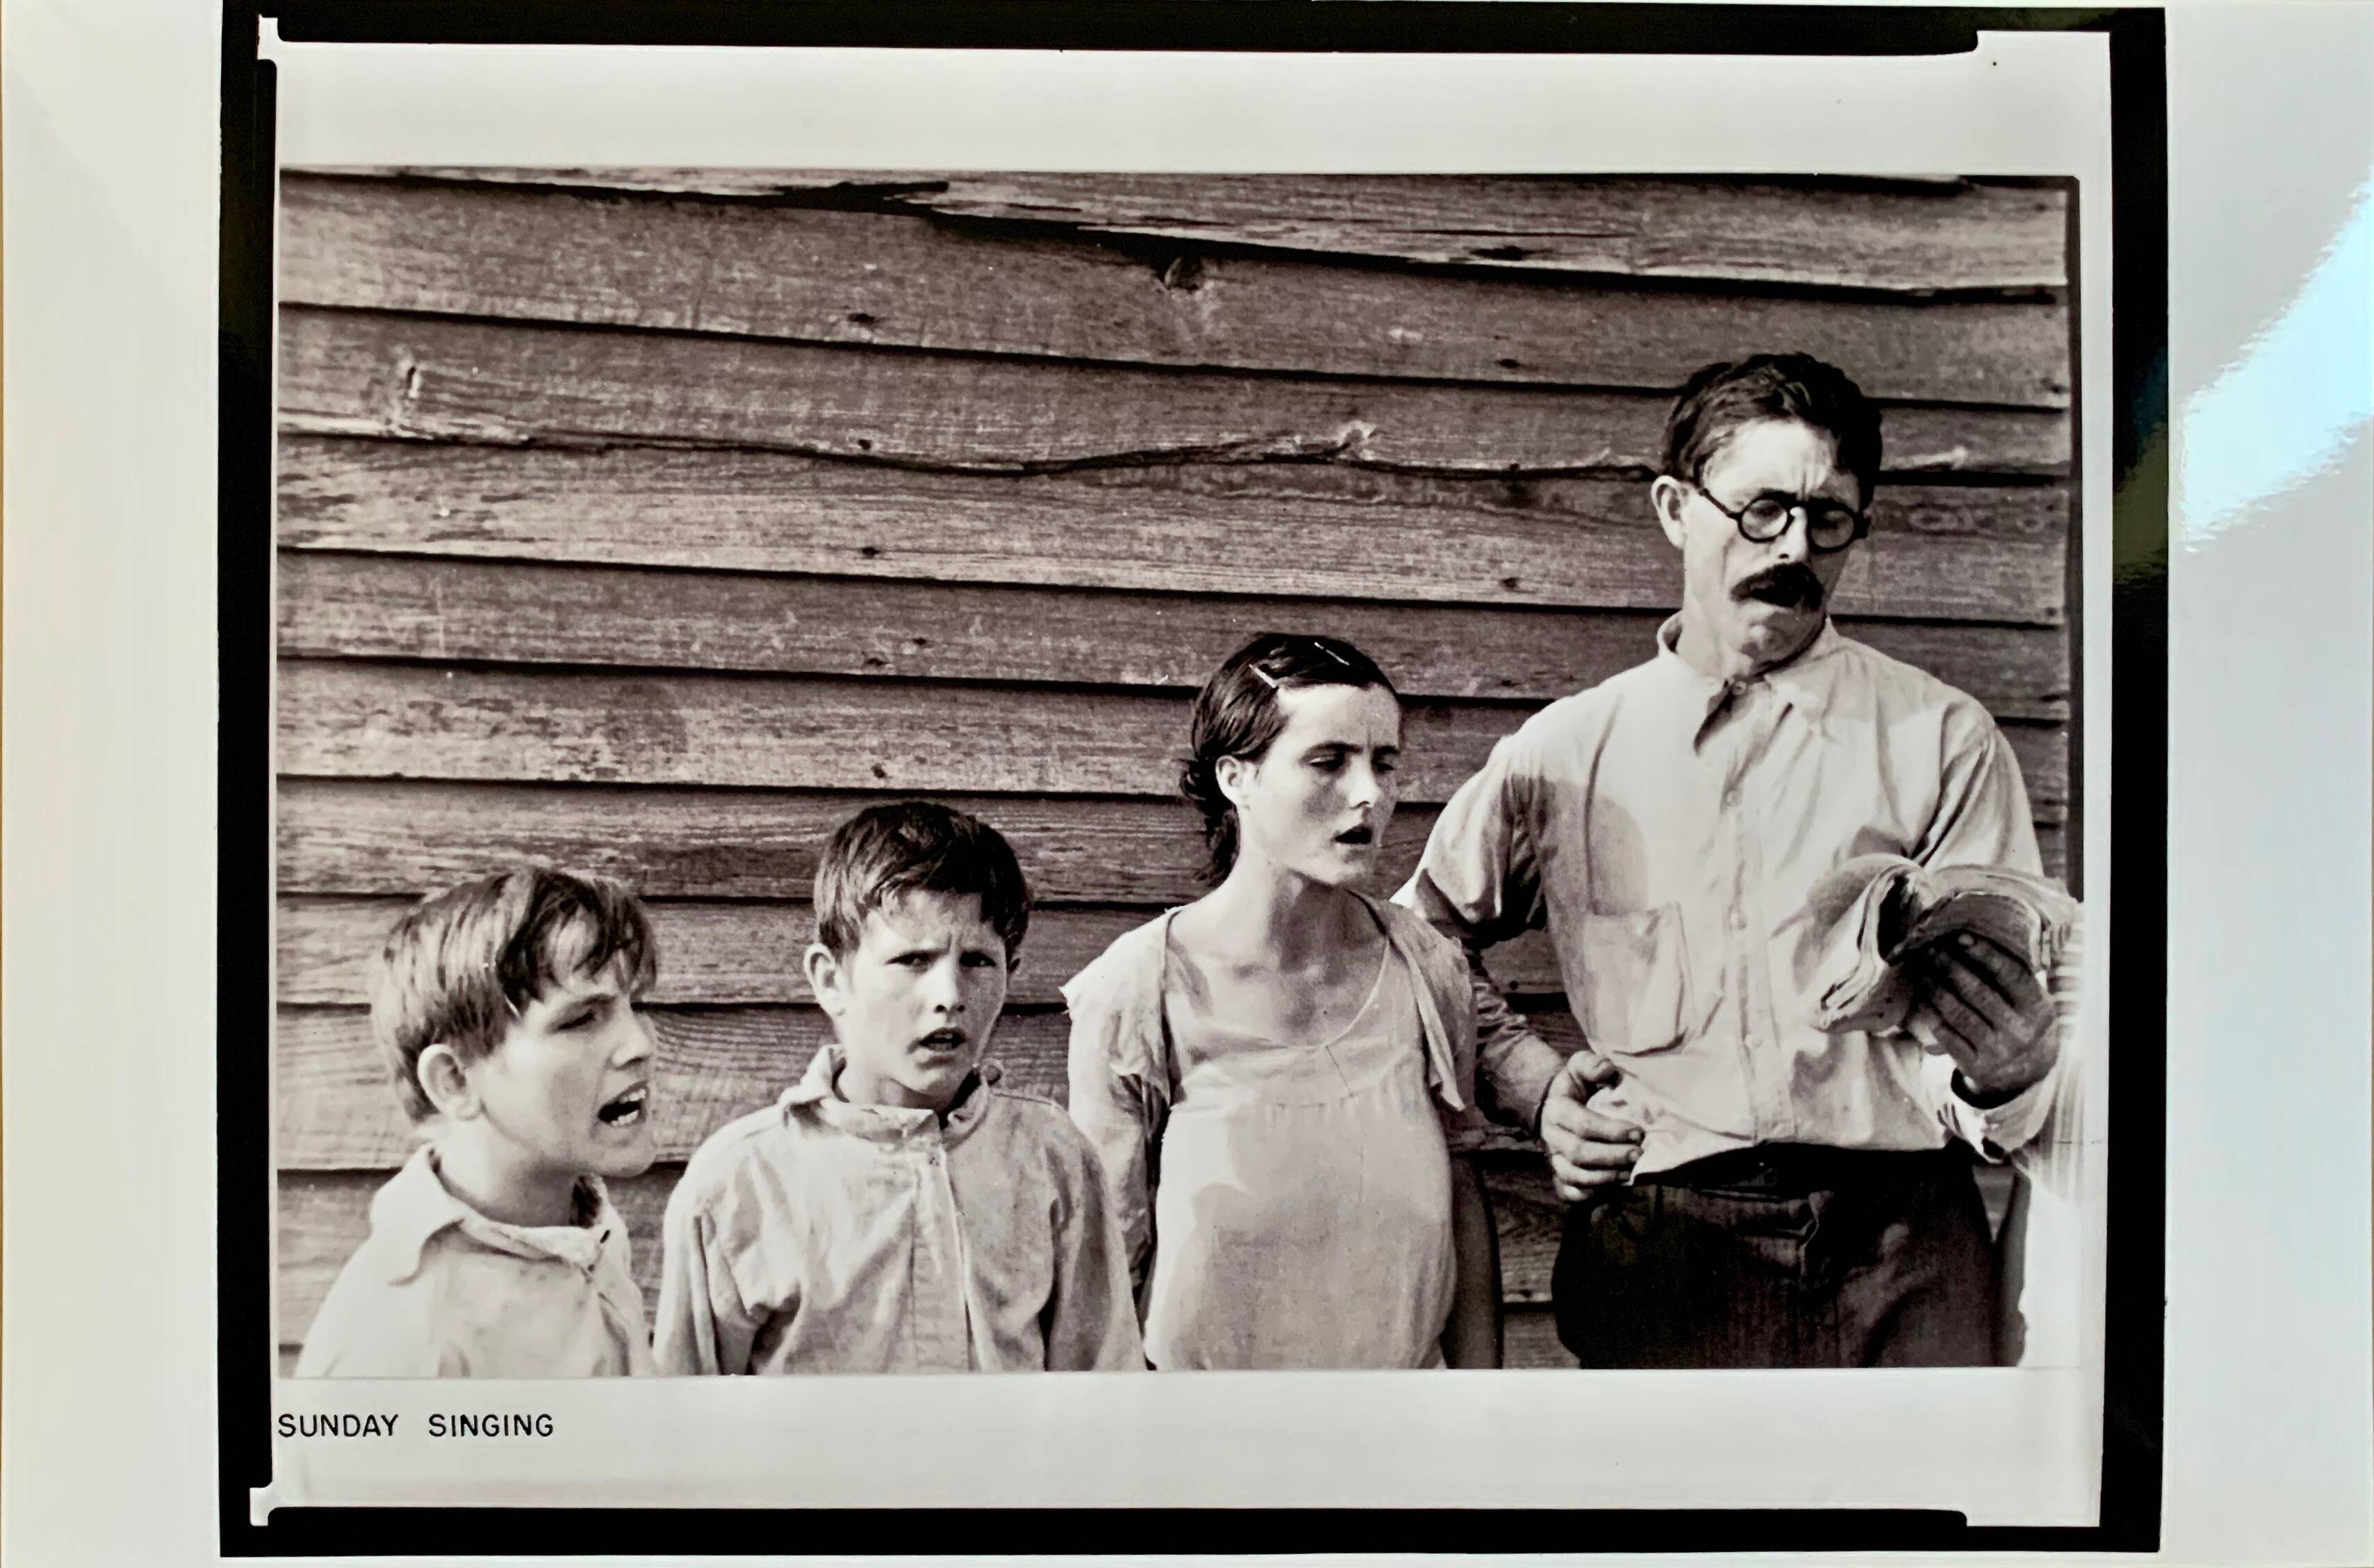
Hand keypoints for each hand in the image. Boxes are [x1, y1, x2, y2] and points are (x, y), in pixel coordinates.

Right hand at [1537, 1049, 1643, 1200]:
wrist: (1553, 1104)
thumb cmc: (1575, 1086)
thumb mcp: (1580, 1067)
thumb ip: (1592, 1065)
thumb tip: (1607, 1071)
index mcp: (1557, 1110)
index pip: (1583, 1124)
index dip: (1612, 1131)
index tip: (1638, 1132)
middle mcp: (1551, 1137)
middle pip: (1580, 1153)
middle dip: (1612, 1157)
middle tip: (1638, 1154)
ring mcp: (1553, 1159)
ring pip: (1574, 1175)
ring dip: (1605, 1177)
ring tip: (1630, 1173)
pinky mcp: (1558, 1175)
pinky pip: (1568, 1192)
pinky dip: (1587, 1195)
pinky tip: (1609, 1189)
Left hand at [1905, 932, 2057, 1102]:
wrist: (2030, 1074)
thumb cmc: (2025, 1023)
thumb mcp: (2033, 1001)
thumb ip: (2015, 976)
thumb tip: (1976, 942)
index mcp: (2038, 1009)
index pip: (2010, 975)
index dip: (1985, 954)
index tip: (1961, 937)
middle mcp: (2020, 1032)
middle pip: (1978, 992)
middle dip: (1950, 967)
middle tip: (1932, 950)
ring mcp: (1998, 1052)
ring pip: (1958, 1014)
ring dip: (1936, 989)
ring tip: (1924, 972)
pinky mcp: (1977, 1067)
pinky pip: (1947, 1036)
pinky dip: (1933, 1016)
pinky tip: (1925, 1001)